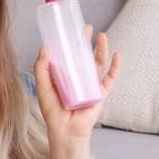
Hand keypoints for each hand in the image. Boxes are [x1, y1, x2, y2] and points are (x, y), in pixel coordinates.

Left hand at [35, 26, 121, 158]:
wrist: (66, 131)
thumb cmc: (53, 112)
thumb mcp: (43, 88)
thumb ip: (42, 69)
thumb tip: (44, 49)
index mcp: (64, 76)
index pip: (67, 55)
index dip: (68, 42)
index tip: (68, 28)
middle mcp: (78, 78)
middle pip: (84, 55)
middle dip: (86, 41)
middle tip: (86, 27)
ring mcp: (91, 85)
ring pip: (98, 63)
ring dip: (101, 49)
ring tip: (101, 35)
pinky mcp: (101, 93)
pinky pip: (110, 78)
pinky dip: (115, 66)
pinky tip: (117, 54)